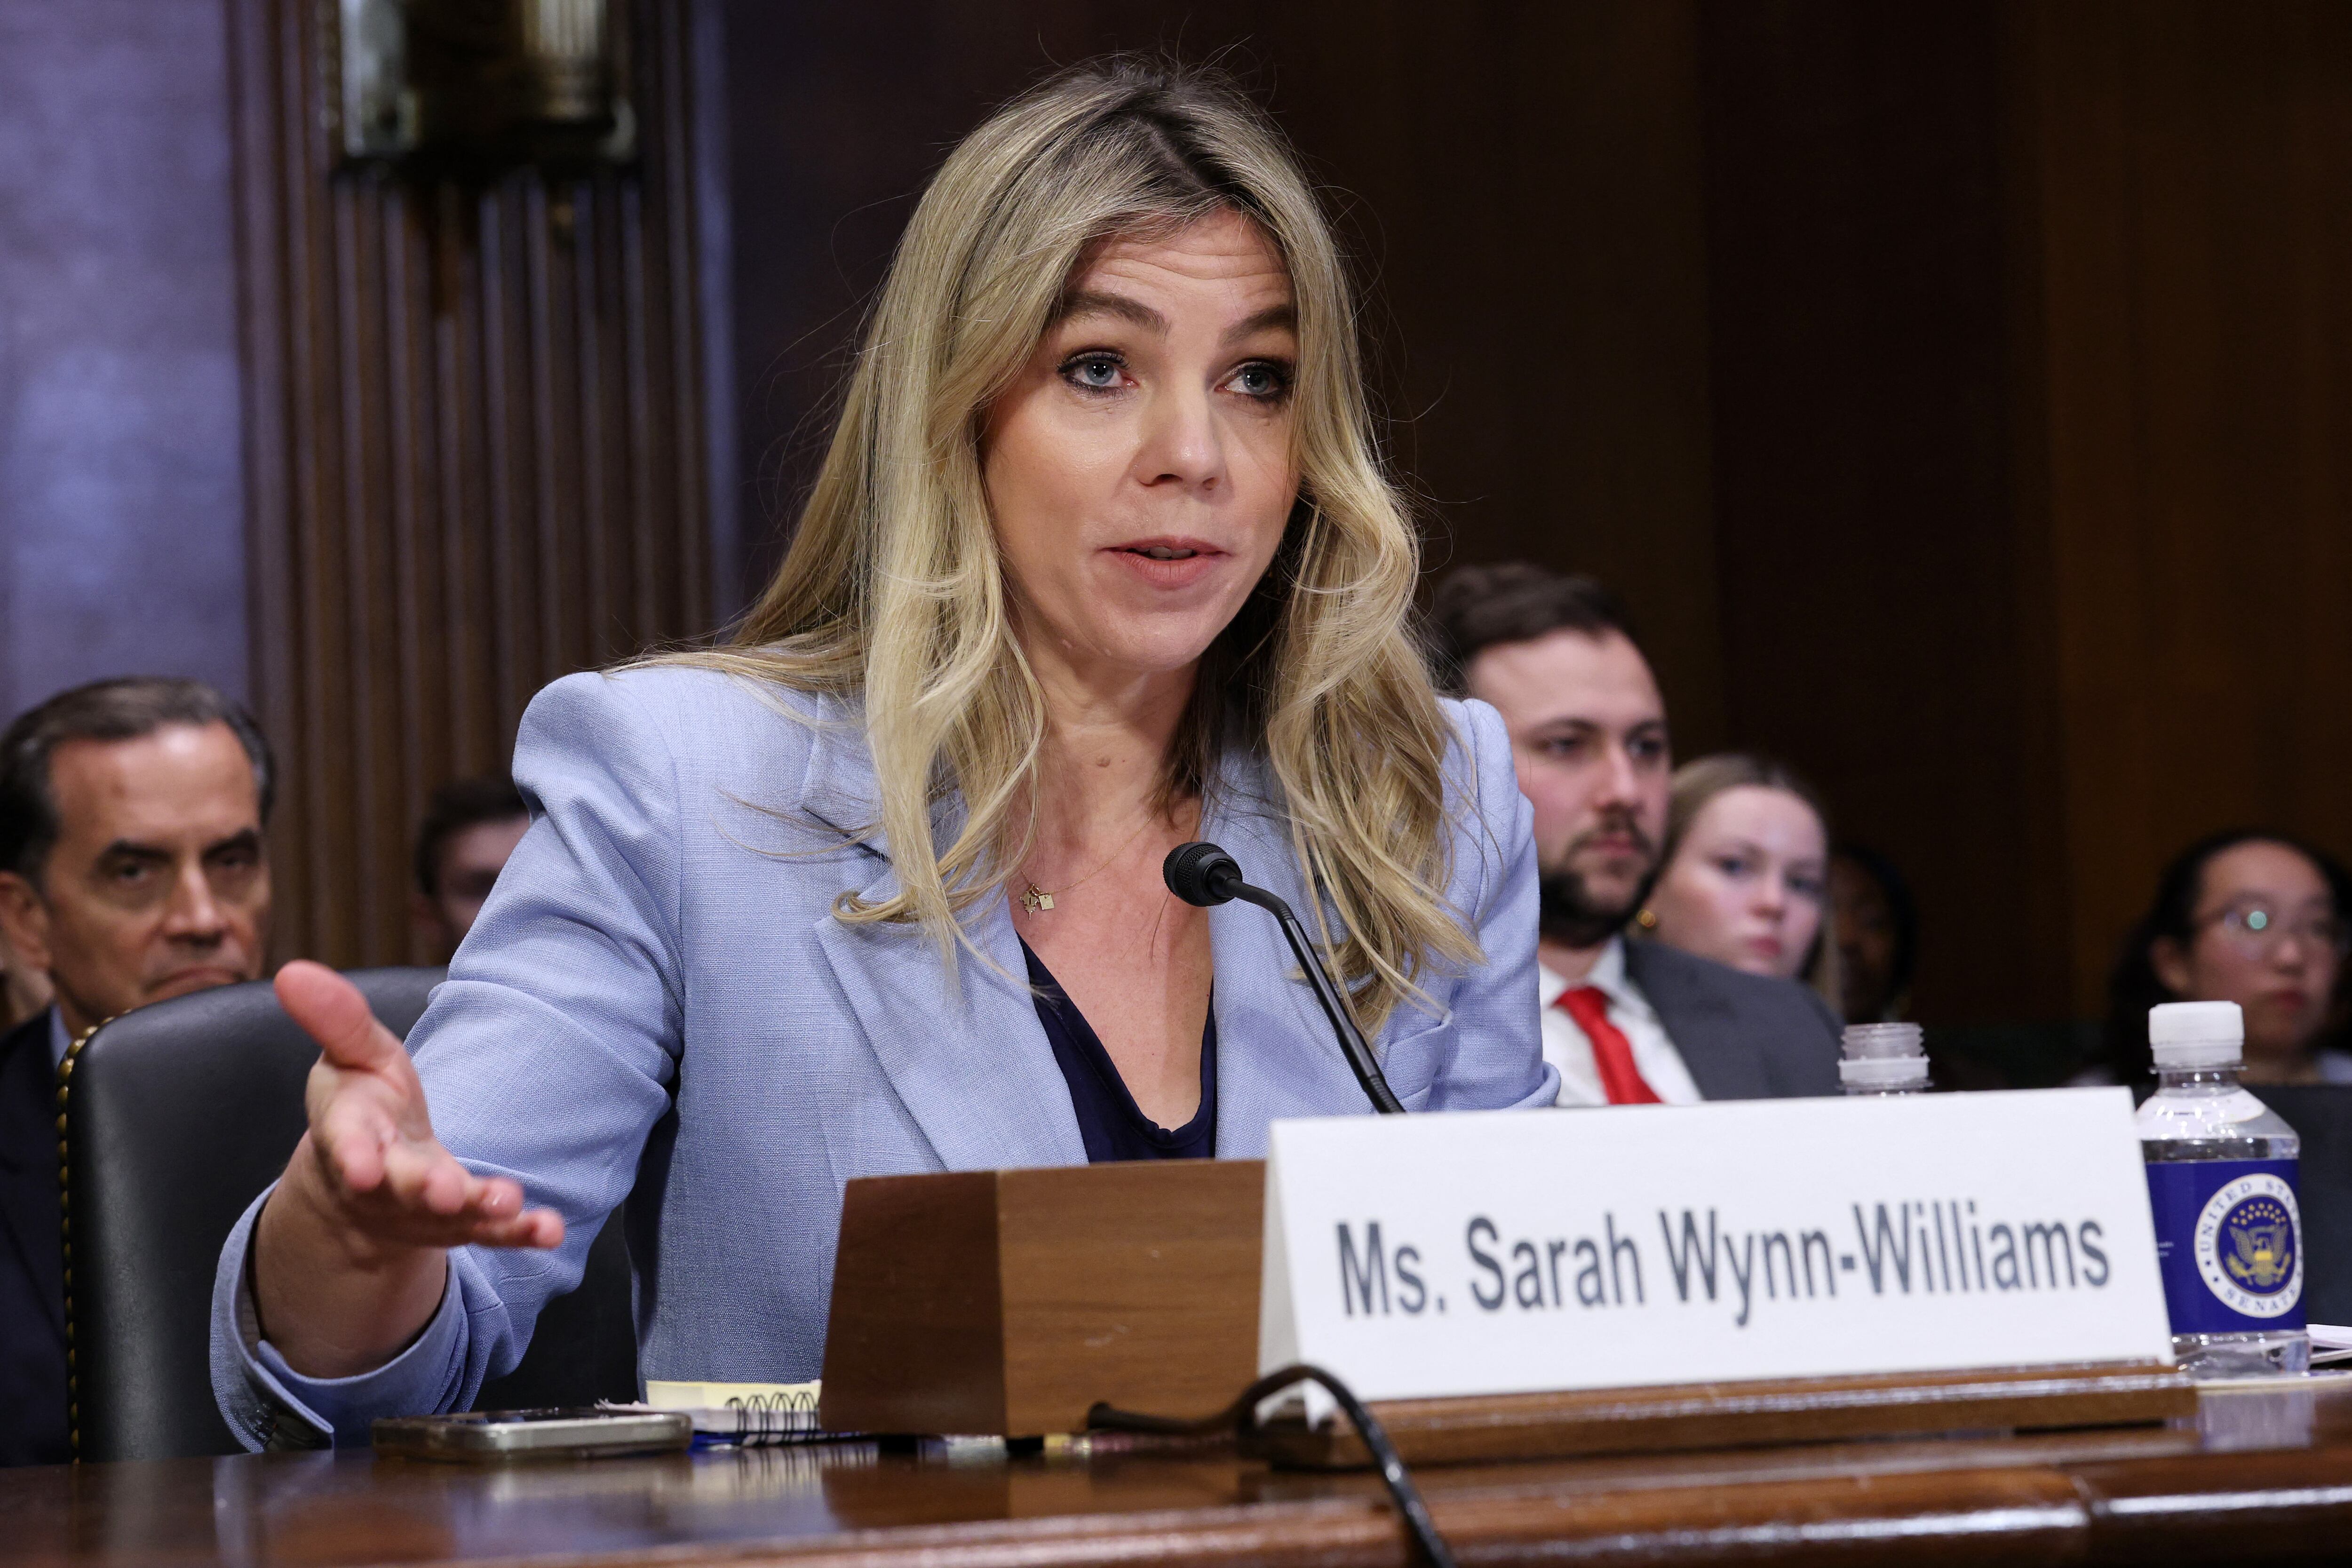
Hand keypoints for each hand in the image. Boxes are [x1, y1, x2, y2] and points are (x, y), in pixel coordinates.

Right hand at [276, 959, 563, 1252]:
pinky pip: (494, 1232)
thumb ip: (335, 1019)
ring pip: (451, 1216)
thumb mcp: (351, 1055)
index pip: (347, 1143)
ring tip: (509, 1204)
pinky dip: (522, 1233)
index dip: (353, 1154)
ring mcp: (425, 1209)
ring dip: (480, 1210)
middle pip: (402, 1187)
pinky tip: (550, 1230)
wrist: (370, 1179)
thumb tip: (292, 971)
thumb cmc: (363, 1103)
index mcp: (351, 1134)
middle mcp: (386, 1181)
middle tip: (442, 1192)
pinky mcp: (463, 1223)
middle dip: (421, 1188)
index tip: (361, 1167)